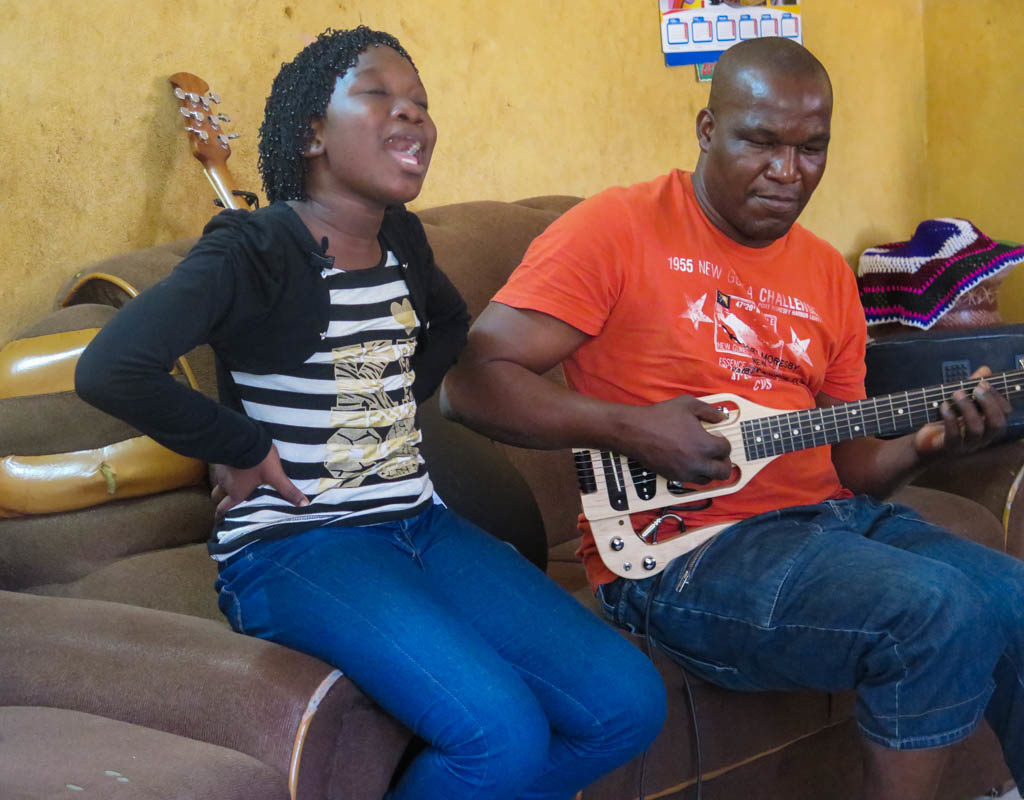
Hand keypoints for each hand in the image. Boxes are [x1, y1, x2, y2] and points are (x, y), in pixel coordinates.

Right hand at [210, 445, 308, 520]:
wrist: (242, 437)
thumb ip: (288, 490)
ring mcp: (221, 470)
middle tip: (224, 503)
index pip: (223, 509)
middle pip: (216, 497)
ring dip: (223, 485)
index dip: (220, 516)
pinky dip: (225, 471)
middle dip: (220, 501)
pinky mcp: (221, 457)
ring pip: (218, 482)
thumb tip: (305, 505)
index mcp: (236, 493)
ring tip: (231, 484)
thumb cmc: (259, 461)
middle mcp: (225, 484)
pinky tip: (233, 466)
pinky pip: (220, 468)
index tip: (219, 521)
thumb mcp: (276, 476)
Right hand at [616, 394, 731, 483]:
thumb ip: (709, 411)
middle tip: (719, 454)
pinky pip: (692, 482)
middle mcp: (698, 463)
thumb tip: (722, 417)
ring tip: (706, 460)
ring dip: (710, 470)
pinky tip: (691, 462)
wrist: (636, 432)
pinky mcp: (674, 477)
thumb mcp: (688, 405)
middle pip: (723, 472)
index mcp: (705, 445)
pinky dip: (695, 474)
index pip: (726, 449)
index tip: (717, 436)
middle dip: (725, 462)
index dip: (724, 442)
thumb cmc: (660, 417)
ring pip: (708, 480)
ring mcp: (685, 473)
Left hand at [913, 366, 1010, 461]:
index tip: (984, 383)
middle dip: (988, 404)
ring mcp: (967, 445)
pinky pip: (954, 435)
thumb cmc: (945, 420)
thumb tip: (985, 370)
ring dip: (968, 408)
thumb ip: (972, 387)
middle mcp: (982, 437)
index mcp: (988, 425)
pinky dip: (950, 419)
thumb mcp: (959, 402)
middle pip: (997, 424)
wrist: (923, 441)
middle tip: (975, 389)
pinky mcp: (949, 448)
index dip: (998, 398)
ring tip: (956, 394)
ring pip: (976, 429)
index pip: (1004, 414)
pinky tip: (943, 406)